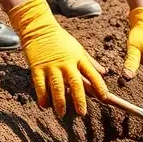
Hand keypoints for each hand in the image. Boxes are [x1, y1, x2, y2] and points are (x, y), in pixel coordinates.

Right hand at [8, 0, 107, 116]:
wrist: (39, 28)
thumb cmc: (61, 40)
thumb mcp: (79, 48)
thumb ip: (91, 62)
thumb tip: (105, 72)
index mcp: (78, 58)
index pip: (92, 73)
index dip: (100, 86)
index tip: (105, 98)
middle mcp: (66, 63)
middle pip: (76, 83)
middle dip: (79, 99)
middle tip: (82, 113)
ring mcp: (51, 66)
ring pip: (58, 87)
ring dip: (60, 102)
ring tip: (62, 113)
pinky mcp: (37, 68)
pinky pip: (40, 85)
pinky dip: (43, 96)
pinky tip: (45, 105)